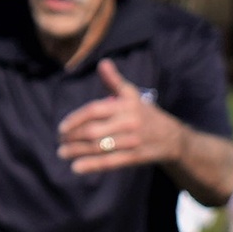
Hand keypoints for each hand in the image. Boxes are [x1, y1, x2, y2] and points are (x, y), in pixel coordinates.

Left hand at [56, 61, 180, 176]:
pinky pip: (110, 162)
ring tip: (62, 153)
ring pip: (99, 147)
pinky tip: (76, 167)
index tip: (62, 127)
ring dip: (77, 151)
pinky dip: (91, 165)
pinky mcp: (135, 157)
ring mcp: (132, 140)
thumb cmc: (145, 113)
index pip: (94, 110)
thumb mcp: (132, 95)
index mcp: (125, 104)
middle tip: (60, 141)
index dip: (76, 119)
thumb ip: (114, 81)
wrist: (172, 137)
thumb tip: (103, 63)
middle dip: (73, 137)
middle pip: (94, 131)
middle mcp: (128, 122)